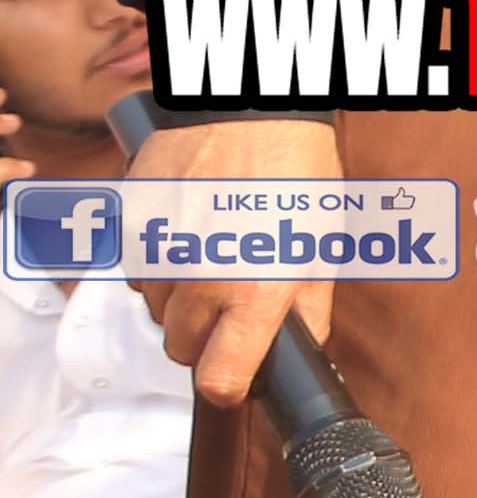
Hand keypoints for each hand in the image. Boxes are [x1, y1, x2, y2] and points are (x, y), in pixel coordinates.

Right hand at [132, 120, 343, 401]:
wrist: (250, 111)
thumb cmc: (298, 174)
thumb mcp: (324, 245)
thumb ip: (310, 308)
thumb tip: (306, 352)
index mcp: (254, 294)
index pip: (219, 379)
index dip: (229, 386)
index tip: (236, 379)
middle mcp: (200, 282)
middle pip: (182, 348)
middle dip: (205, 338)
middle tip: (233, 304)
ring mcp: (159, 256)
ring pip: (157, 310)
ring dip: (180, 299)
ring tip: (215, 257)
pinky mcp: (132, 230)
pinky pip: (137, 271)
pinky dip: (158, 266)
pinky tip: (190, 235)